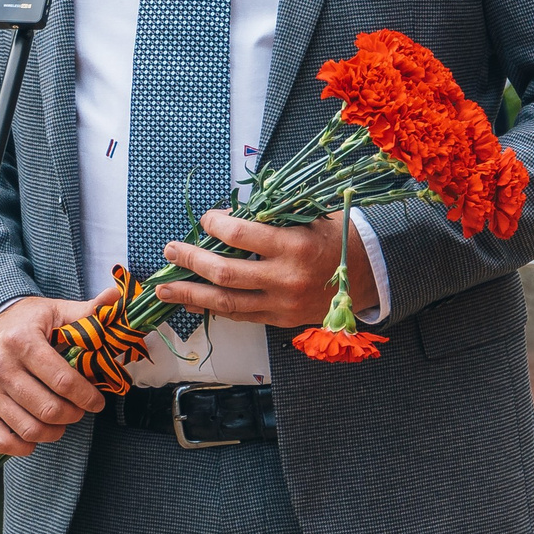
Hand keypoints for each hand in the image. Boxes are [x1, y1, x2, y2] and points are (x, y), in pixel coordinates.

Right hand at [0, 291, 118, 457]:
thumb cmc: (28, 322)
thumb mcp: (57, 312)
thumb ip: (88, 312)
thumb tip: (116, 297)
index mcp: (22, 340)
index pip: (63, 380)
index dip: (87, 396)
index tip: (97, 401)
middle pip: (47, 408)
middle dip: (73, 414)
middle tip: (81, 410)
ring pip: (28, 428)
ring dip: (54, 432)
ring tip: (63, 421)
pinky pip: (0, 440)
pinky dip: (23, 447)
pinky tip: (37, 437)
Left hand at [157, 209, 375, 325]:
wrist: (369, 275)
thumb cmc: (335, 237)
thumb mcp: (308, 216)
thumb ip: (271, 215)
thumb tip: (228, 214)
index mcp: (293, 245)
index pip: (240, 235)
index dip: (216, 225)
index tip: (206, 219)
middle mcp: (285, 278)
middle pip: (224, 272)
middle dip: (191, 260)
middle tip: (170, 250)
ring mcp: (281, 303)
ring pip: (225, 302)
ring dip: (190, 294)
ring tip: (164, 287)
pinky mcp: (280, 320)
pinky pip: (240, 316)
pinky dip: (212, 308)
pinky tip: (192, 302)